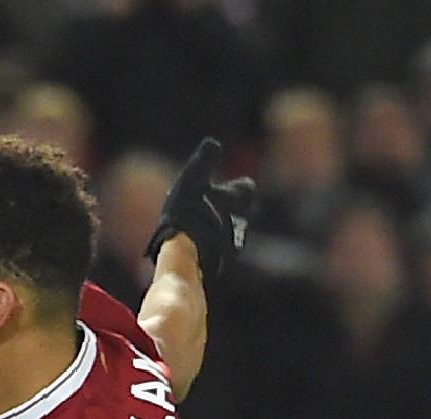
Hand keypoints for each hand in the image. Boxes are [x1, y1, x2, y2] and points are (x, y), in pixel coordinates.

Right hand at [146, 138, 256, 281]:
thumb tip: (213, 143)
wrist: (184, 254)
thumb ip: (204, 160)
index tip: (231, 186)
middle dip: (230, 210)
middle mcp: (238, 223)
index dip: (239, 187)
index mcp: (234, 200)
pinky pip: (216, 252)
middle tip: (213, 206)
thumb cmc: (189, 213)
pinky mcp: (217, 263)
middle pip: (240, 213)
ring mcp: (229, 246)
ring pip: (229, 233)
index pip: (246, 189)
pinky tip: (193, 247)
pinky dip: (209, 247)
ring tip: (199, 227)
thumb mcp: (193, 179)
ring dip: (218, 228)